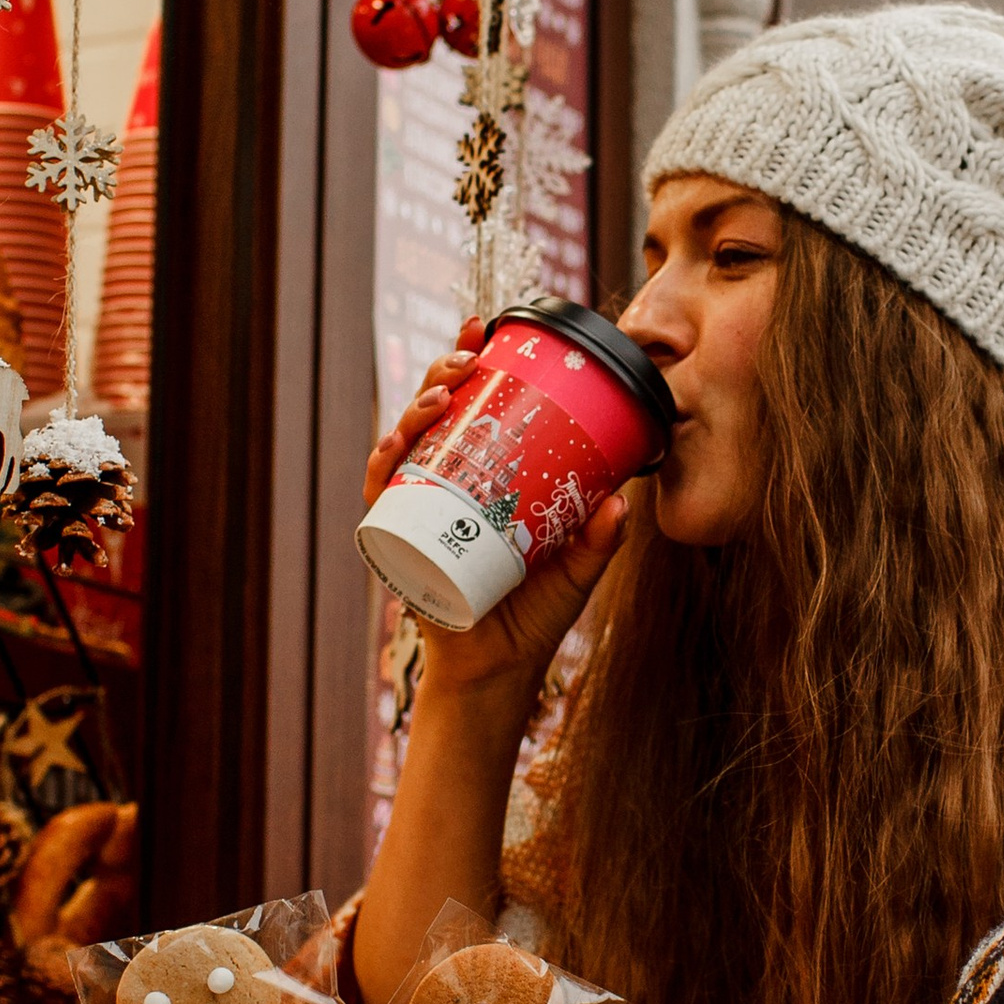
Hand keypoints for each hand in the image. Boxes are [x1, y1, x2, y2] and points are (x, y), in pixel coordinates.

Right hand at [365, 326, 630, 706]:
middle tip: (465, 358)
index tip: (485, 329)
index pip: (473, 408)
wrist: (498, 673)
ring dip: (414, 411)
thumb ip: (599, 538)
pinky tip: (393, 448)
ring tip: (439, 397)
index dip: (472, 365)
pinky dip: (382, 470)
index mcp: (484, 477)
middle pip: (433, 414)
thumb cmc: (534, 615)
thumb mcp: (577, 568)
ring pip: (402, 444)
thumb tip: (624, 501)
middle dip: (441, 375)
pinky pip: (380, 498)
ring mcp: (417, 510)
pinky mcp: (398, 543)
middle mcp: (445, 486)